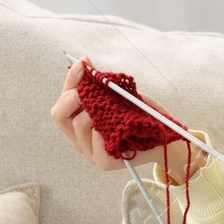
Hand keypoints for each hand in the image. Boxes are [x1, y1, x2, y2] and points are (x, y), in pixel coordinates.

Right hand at [53, 56, 201, 173]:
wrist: (164, 136)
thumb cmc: (139, 115)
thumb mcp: (117, 95)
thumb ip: (98, 83)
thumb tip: (84, 62)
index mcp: (78, 123)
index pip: (61, 103)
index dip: (70, 82)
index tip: (83, 65)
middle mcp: (80, 139)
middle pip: (60, 115)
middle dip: (74, 95)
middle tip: (91, 87)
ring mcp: (90, 152)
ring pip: (79, 124)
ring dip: (94, 109)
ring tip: (111, 106)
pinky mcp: (104, 161)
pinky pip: (96, 139)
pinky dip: (106, 127)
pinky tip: (118, 123)